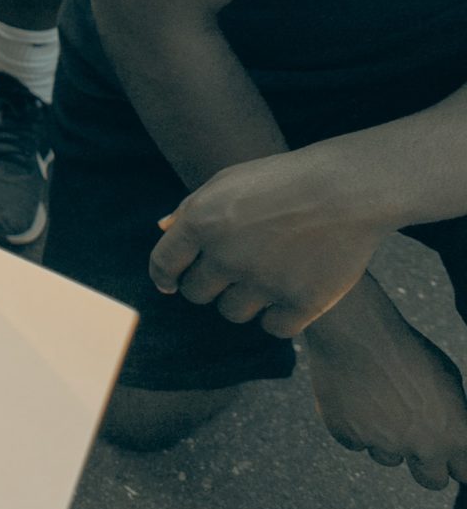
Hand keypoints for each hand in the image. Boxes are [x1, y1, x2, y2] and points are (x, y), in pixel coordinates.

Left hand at [151, 149, 385, 335]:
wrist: (346, 189)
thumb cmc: (283, 180)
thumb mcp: (227, 181)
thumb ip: (192, 208)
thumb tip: (162, 230)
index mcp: (201, 222)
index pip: (163, 264)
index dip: (164, 276)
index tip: (170, 284)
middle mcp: (226, 256)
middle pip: (196, 293)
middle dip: (208, 284)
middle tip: (231, 271)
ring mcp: (264, 282)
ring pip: (232, 313)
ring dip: (242, 300)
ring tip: (264, 278)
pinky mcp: (302, 302)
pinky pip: (274, 328)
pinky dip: (278, 318)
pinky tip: (287, 297)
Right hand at [307, 283, 466, 489]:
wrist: (357, 333)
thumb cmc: (407, 350)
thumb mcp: (448, 379)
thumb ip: (454, 414)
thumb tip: (452, 428)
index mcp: (455, 435)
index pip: (465, 474)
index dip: (457, 463)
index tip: (451, 457)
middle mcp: (423, 447)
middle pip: (431, 481)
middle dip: (427, 465)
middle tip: (417, 441)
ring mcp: (383, 445)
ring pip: (389, 459)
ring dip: (387, 441)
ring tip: (379, 403)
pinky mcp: (347, 436)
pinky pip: (355, 442)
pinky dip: (355, 427)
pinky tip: (356, 399)